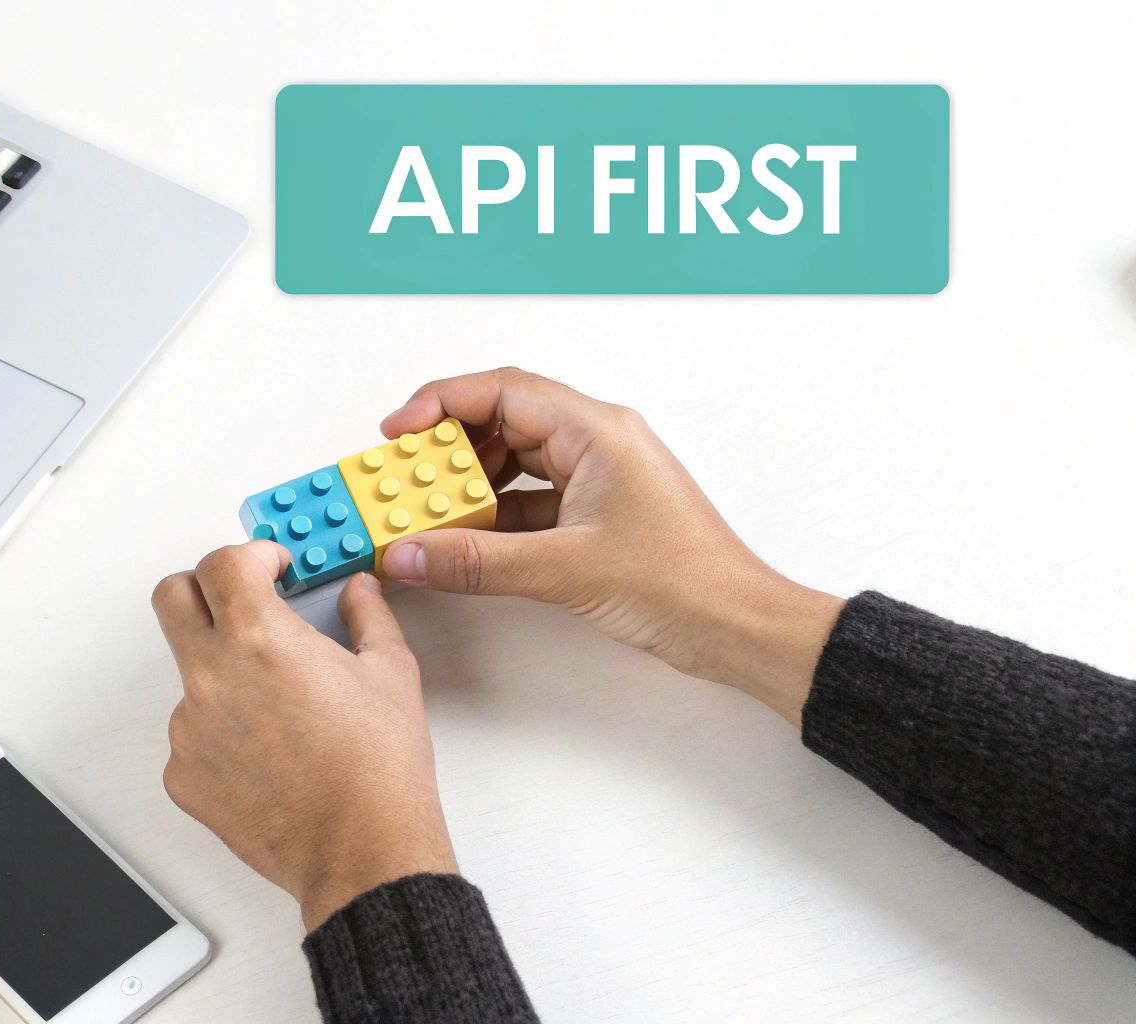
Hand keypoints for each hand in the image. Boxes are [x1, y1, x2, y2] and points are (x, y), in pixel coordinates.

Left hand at [153, 543, 457, 929]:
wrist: (361, 850)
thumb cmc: (378, 769)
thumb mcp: (390, 672)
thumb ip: (367, 616)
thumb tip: (358, 593)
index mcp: (259, 638)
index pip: (221, 563)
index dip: (249, 556)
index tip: (269, 568)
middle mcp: (211, 676)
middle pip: (172, 598)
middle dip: (204, 588)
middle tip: (241, 604)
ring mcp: (188, 728)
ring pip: (189, 675)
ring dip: (224, 674)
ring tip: (280, 712)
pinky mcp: (182, 775)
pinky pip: (192, 735)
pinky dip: (222, 734)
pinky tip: (268, 755)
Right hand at [377, 368, 842, 723]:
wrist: (737, 627)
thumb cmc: (682, 582)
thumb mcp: (563, 569)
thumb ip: (476, 562)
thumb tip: (410, 553)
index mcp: (596, 429)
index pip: (502, 390)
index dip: (441, 404)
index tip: (398, 433)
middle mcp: (596, 441)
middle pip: (503, 421)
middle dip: (447, 449)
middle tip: (403, 479)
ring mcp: (597, 477)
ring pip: (514, 463)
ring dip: (469, 486)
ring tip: (427, 512)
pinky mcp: (596, 513)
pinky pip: (530, 499)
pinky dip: (493, 516)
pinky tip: (464, 539)